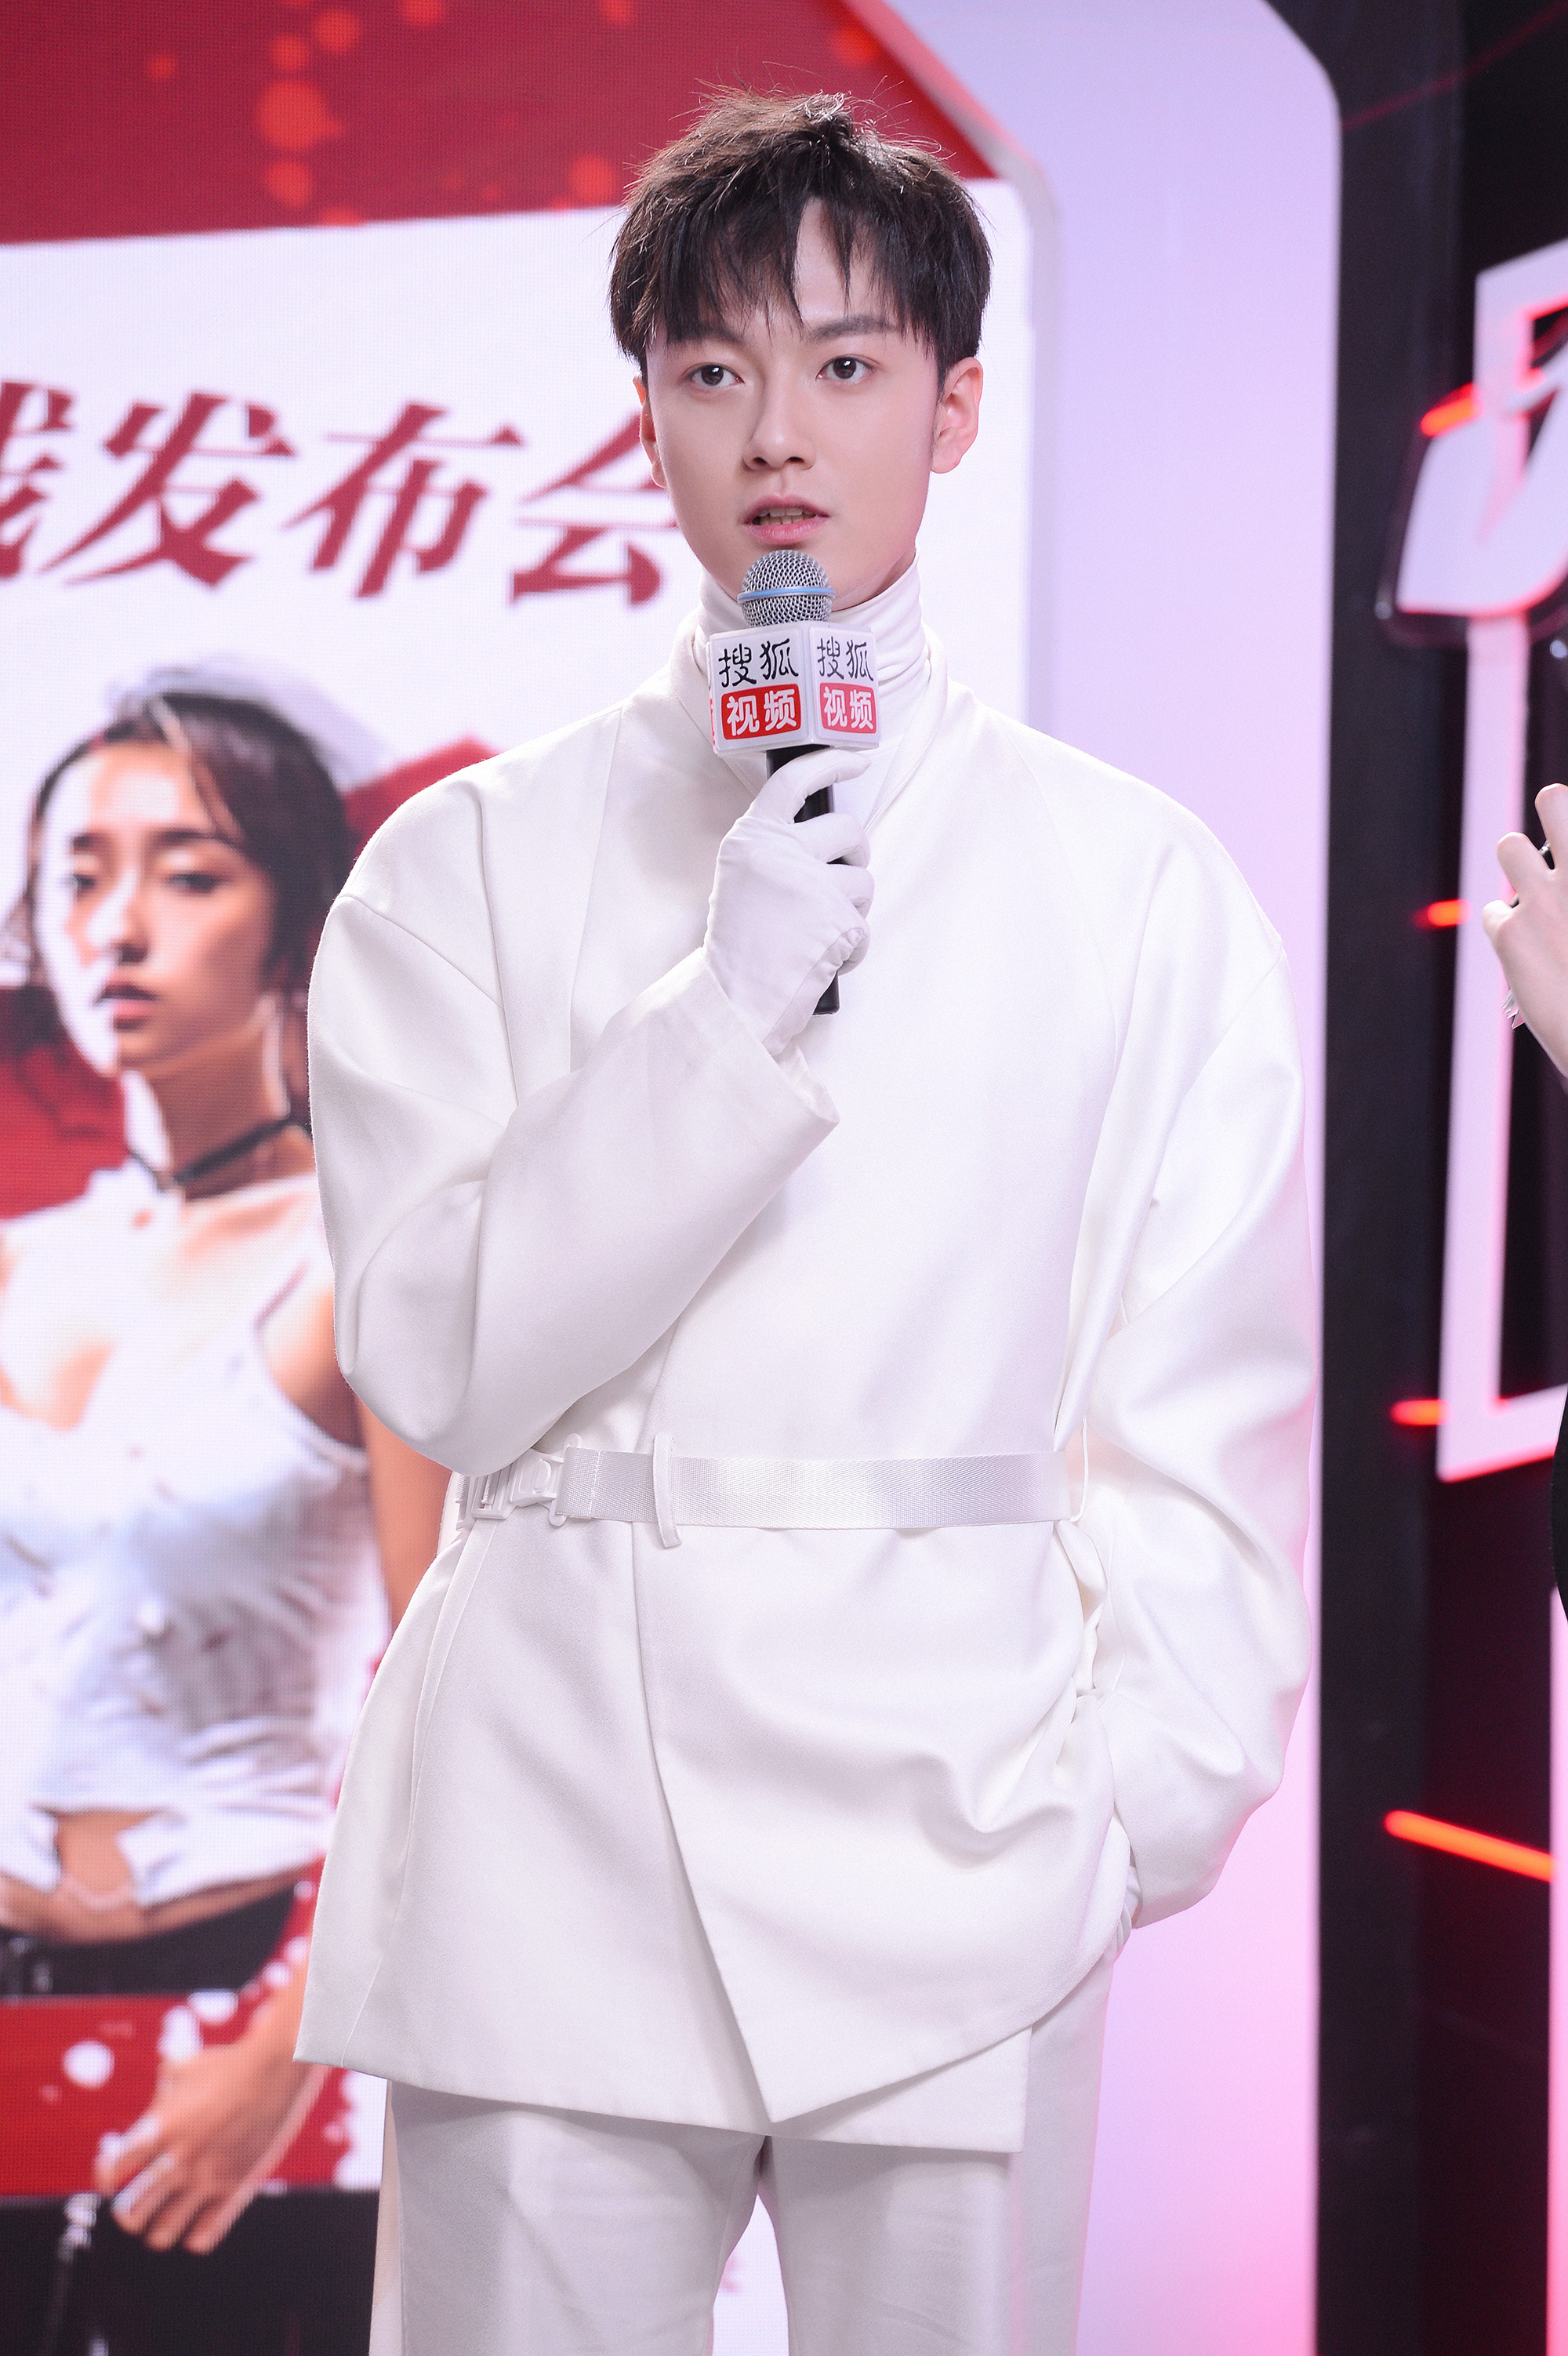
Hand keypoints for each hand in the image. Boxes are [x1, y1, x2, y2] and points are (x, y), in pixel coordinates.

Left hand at [95, 2015, 324, 2252]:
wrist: (276, 2069)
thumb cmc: (226, 2065)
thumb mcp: (182, 2069)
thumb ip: (157, 2096)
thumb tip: (148, 2112)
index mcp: (160, 2129)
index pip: (112, 2168)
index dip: (105, 2174)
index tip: (111, 2175)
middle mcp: (178, 2160)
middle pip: (130, 2214)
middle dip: (127, 2213)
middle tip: (137, 2201)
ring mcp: (207, 2179)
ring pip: (162, 2234)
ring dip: (155, 2231)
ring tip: (162, 2218)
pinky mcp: (236, 2188)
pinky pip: (205, 2234)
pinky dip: (194, 2237)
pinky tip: (194, 2228)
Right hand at [703, 749, 874, 1056]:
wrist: (735, 1000)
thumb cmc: (738, 949)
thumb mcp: (741, 882)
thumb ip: (776, 853)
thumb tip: (829, 842)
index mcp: (752, 838)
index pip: (794, 782)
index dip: (831, 763)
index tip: (858, 759)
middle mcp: (781, 852)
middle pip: (848, 830)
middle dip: (856, 854)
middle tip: (843, 881)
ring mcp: (812, 884)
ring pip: (863, 881)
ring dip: (853, 910)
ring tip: (820, 935)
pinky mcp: (838, 919)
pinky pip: (865, 927)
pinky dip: (852, 950)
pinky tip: (824, 962)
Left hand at [1483, 783, 1567, 1075]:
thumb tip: (1560, 890)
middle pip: (1553, 801)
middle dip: (1553, 808)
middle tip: (1559, 834)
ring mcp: (1546, 899)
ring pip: (1509, 846)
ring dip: (1519, 862)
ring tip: (1535, 891)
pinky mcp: (1512, 933)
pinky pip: (1495, 912)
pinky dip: (1505, 927)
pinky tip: (1523, 948)